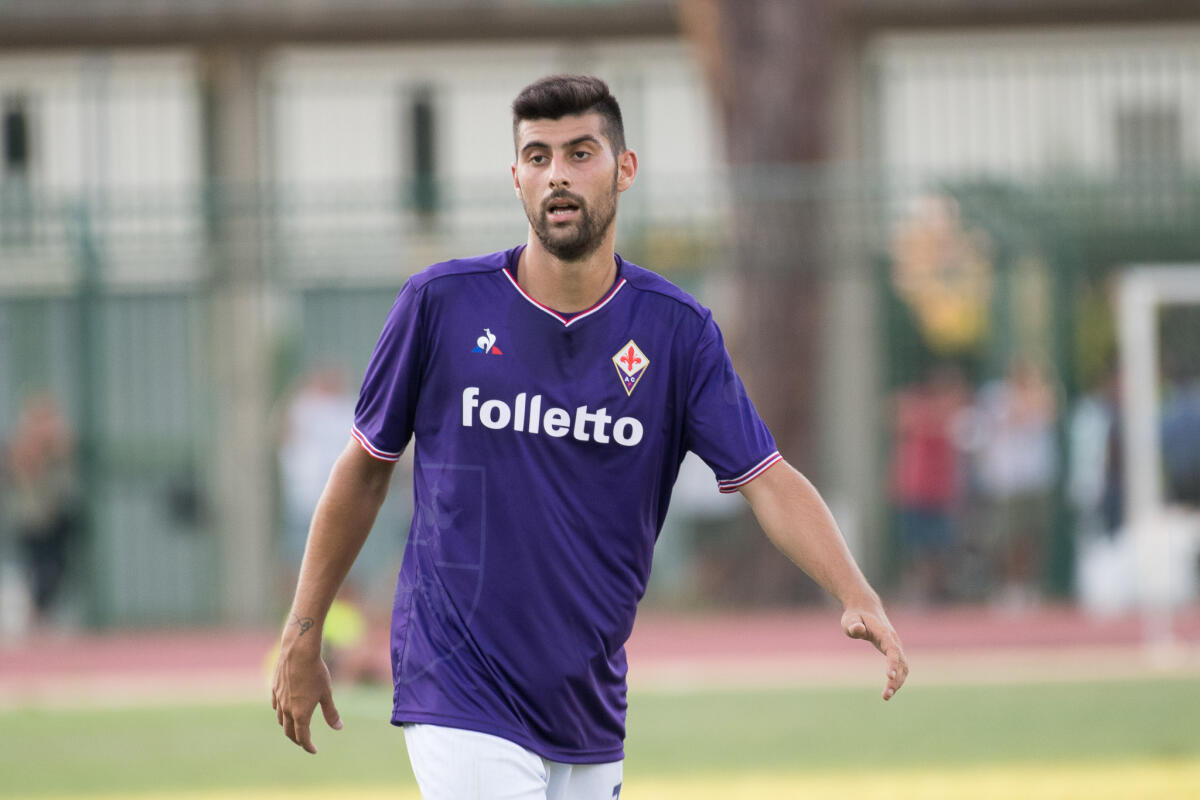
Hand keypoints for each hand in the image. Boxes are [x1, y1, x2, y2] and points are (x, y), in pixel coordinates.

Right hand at [271, 635, 342, 753]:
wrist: (298, 652)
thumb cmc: (316, 672)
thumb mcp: (326, 693)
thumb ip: (331, 712)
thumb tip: (338, 728)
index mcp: (301, 714)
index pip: (303, 737)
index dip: (308, 746)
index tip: (314, 750)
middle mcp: (287, 710)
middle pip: (289, 732)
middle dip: (297, 739)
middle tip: (304, 742)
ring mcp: (278, 700)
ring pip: (281, 720)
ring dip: (288, 727)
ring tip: (295, 727)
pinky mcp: (274, 689)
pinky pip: (275, 706)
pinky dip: (280, 713)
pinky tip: (284, 709)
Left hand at [841, 606, 907, 700]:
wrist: (865, 608)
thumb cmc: (855, 616)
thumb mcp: (850, 619)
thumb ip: (853, 625)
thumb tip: (857, 629)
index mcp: (885, 633)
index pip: (892, 650)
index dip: (892, 664)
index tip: (888, 677)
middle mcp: (894, 641)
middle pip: (901, 662)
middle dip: (896, 680)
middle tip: (885, 695)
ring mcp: (896, 646)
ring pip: (903, 667)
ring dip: (898, 682)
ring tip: (886, 696)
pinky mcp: (894, 651)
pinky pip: (901, 667)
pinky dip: (898, 678)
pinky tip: (890, 689)